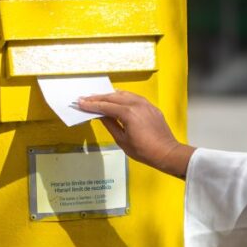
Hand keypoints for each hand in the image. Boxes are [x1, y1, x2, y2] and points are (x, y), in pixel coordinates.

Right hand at [77, 91, 194, 178]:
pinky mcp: (151, 106)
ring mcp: (145, 104)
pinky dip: (123, 96)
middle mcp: (137, 104)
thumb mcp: (122, 140)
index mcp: (128, 113)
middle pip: (113, 97)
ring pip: (124, 94)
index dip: (91, 105)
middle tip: (85, 98)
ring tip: (98, 97)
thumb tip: (100, 115)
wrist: (166, 152)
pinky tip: (117, 98)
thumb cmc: (144, 151)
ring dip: (110, 95)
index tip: (80, 103)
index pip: (105, 106)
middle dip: (98, 98)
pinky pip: (134, 97)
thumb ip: (110, 124)